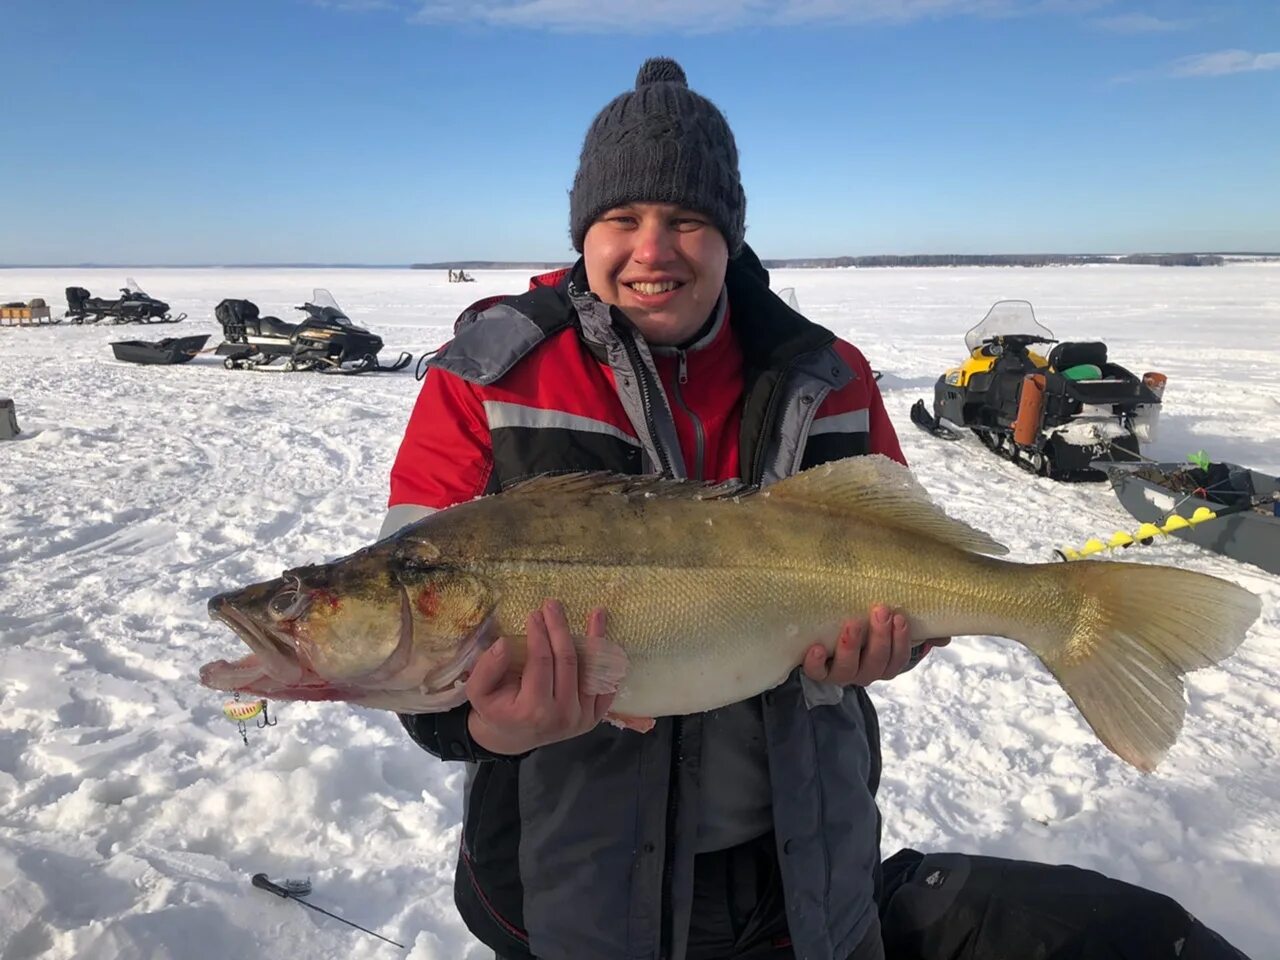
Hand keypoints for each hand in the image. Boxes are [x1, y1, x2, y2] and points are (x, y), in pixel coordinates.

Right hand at [465, 600, 615, 755]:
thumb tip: (504, 643)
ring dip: (596, 638)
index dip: (538, 635)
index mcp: (534, 709)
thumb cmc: (496, 709)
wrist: (513, 737)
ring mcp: (581, 718)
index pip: (541, 662)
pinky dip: (608, 661)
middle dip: (560, 629)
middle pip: (567, 662)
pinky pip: (605, 685)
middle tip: (553, 605)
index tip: (534, 614)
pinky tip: (606, 638)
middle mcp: (562, 715)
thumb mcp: (478, 691)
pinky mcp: (593, 717)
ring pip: (591, 670)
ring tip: (597, 612)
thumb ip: (487, 668)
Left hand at [802, 605, 944, 686]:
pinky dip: (816, 663)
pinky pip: (817, 673)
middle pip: (876, 664)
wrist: (826, 636)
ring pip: (849, 670)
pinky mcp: (818, 670)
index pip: (898, 659)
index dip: (901, 641)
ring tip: (852, 624)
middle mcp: (864, 672)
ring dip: (852, 647)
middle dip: (880, 638)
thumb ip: (919, 629)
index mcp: (884, 663)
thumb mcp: (891, 626)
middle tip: (880, 611)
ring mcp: (840, 673)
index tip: (900, 617)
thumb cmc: (866, 629)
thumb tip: (944, 637)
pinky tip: (815, 648)